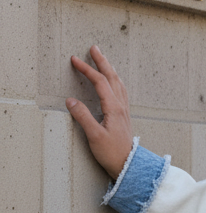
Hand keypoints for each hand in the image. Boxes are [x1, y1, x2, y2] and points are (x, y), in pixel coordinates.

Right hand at [66, 46, 135, 179]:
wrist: (128, 164)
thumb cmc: (111, 152)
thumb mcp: (94, 136)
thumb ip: (82, 117)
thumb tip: (71, 101)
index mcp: (113, 108)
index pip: (100, 82)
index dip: (87, 69)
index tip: (74, 59)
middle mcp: (121, 106)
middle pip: (112, 78)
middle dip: (102, 62)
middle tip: (94, 48)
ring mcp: (124, 110)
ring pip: (118, 83)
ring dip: (110, 69)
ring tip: (102, 59)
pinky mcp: (123, 115)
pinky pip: (121, 91)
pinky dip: (115, 80)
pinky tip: (113, 81)